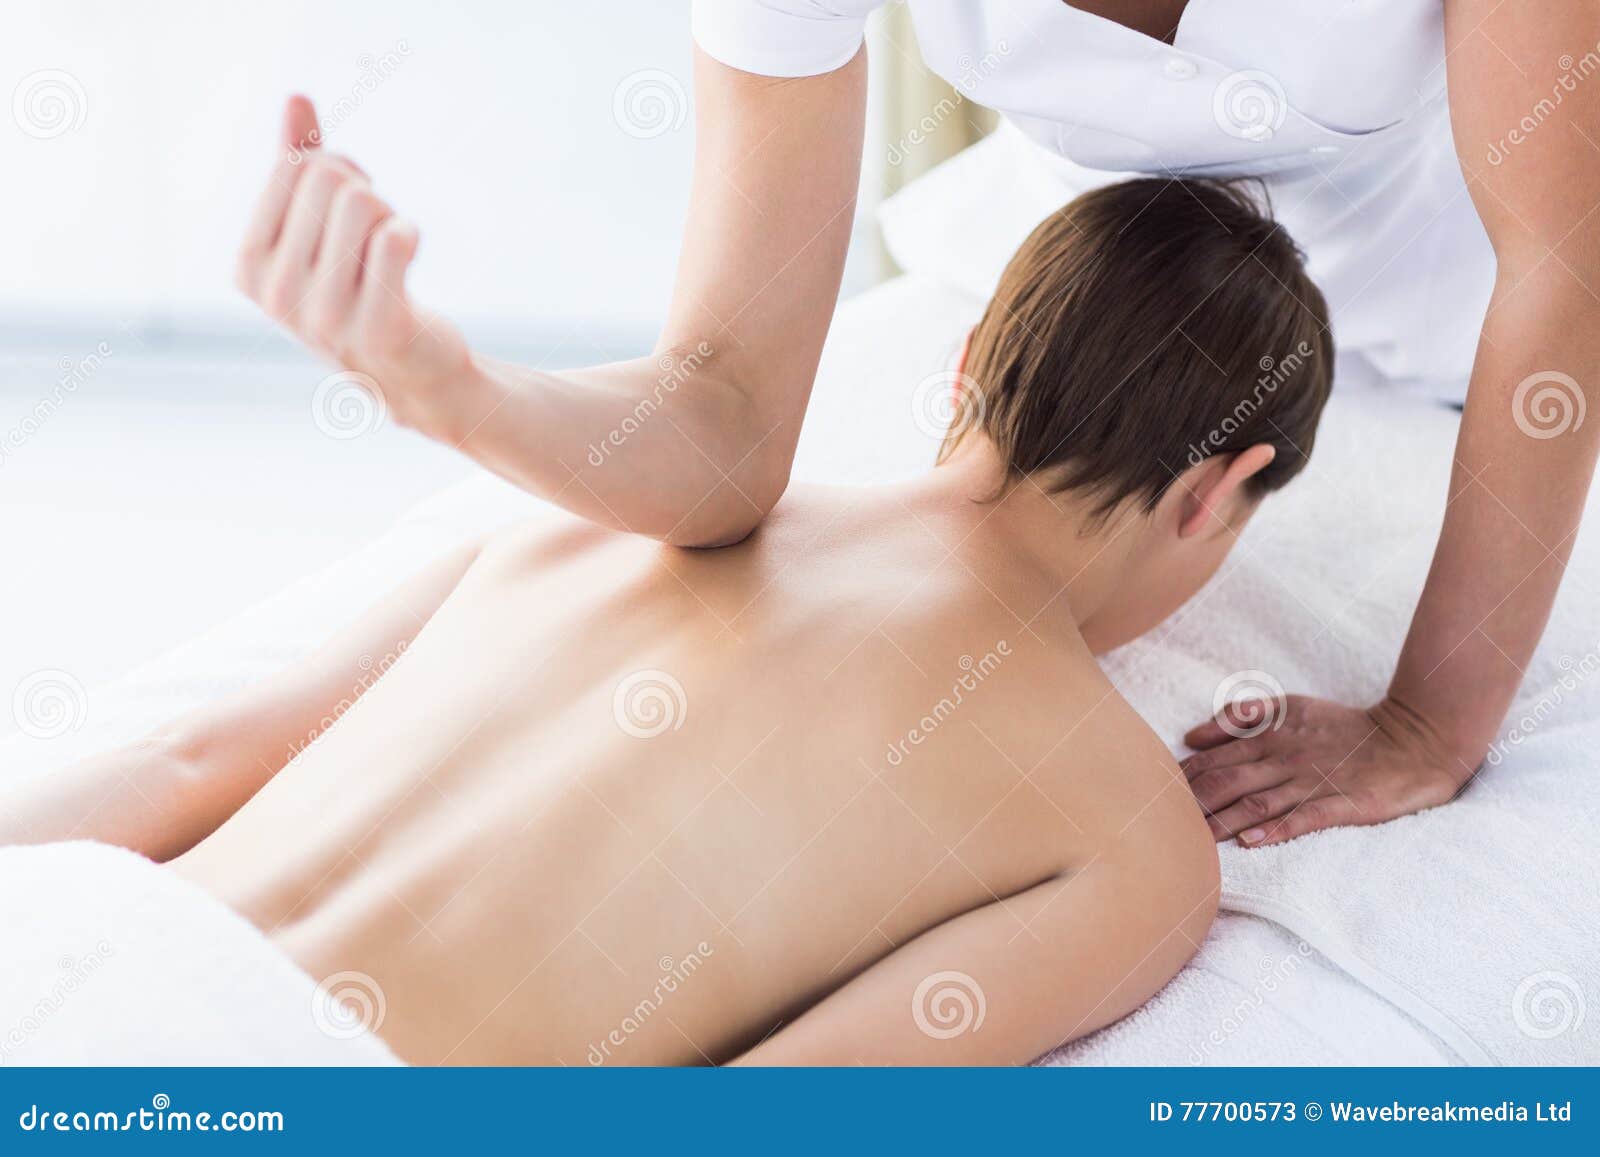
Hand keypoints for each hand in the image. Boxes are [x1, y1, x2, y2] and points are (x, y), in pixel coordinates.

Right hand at [235, 96, 469, 431]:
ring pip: (363, 201)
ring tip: (389, 251)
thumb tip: (297, 98)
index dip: (338, 168)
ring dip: (390, 215)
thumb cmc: (358, 291)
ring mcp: (324, 317)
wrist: (408, 373)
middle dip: (366, 190)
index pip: (294, 166)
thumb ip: (298, 163)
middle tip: (377, 228)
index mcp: (249, 266)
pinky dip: (411, 234)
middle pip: (328, 176)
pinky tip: (409, 259)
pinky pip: (396, 239)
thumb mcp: (316, 228)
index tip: (352, 201)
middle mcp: (277, 295)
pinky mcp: (378, 330)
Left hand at [1180, 696, 1473, 846]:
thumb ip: (1242, 716)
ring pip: (1257, 803)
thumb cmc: (1343, 727)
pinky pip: (1303, 819)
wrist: (1410, 741)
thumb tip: (1192, 734)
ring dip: (1222, 821)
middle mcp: (1285, 759)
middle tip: (1161, 821)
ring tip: (1193, 837)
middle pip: (1228, 782)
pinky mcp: (1340, 805)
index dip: (1183, 777)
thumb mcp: (1291, 707)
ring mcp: (1312, 783)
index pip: (1214, 759)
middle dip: (1192, 802)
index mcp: (1270, 736)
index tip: (1155, 793)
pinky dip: (1276, 829)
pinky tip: (1250, 841)